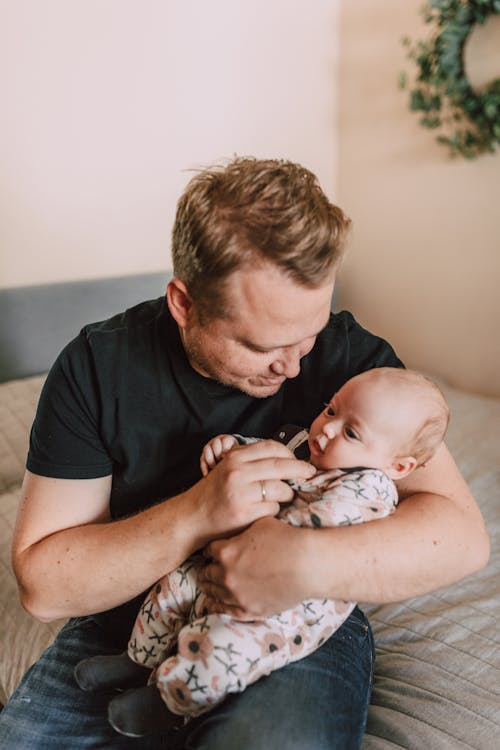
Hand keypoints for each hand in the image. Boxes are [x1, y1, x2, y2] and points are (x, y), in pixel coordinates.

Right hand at [190, 439, 315, 543]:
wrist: (192, 517)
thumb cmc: (215, 493)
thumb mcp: (228, 468)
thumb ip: (252, 461)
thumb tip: (287, 459)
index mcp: (235, 458)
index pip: (271, 447)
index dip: (290, 454)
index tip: (300, 461)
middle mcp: (237, 472)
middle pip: (281, 466)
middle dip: (301, 470)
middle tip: (310, 474)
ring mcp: (241, 493)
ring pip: (281, 489)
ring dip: (286, 494)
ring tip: (280, 498)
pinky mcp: (245, 513)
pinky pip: (273, 509)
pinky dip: (274, 510)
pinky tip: (264, 511)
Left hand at [199, 516, 311, 618]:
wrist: (308, 565)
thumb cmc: (287, 540)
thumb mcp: (261, 524)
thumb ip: (244, 528)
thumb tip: (241, 526)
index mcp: (226, 552)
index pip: (209, 551)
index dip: (212, 550)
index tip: (214, 552)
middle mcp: (226, 575)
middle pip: (207, 573)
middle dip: (208, 569)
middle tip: (209, 568)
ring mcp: (236, 595)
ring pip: (213, 593)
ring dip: (210, 587)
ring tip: (209, 586)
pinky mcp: (249, 610)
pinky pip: (225, 611)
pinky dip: (217, 606)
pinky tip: (214, 604)